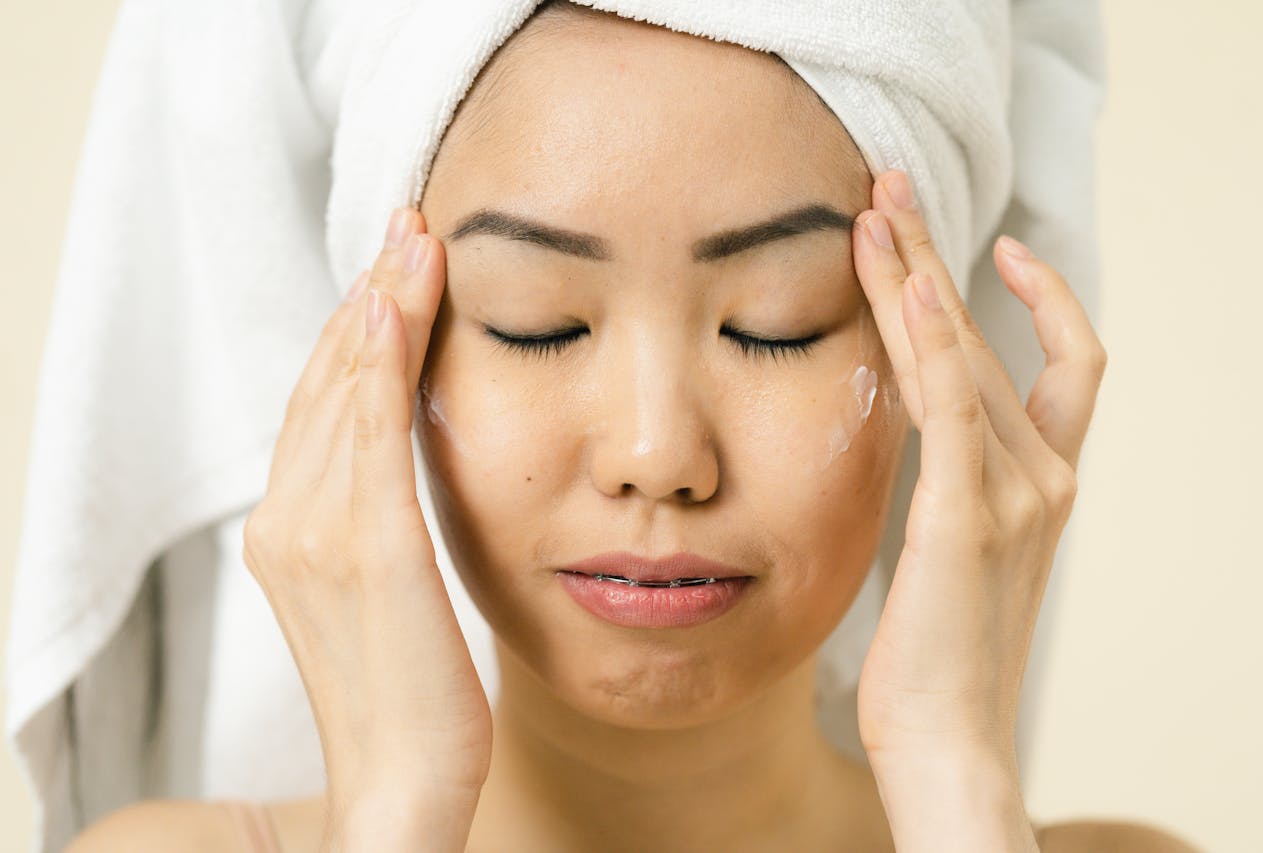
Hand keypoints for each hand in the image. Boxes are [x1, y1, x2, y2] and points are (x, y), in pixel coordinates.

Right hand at [242, 209, 490, 849]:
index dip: (357, 330)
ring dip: (379, 308)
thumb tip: (405, 454)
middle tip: (408, 225)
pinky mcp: (368, 551)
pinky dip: (379, 365)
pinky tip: (396, 307)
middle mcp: (287, 522)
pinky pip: (370, 435)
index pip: (322, 406)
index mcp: (291, 531)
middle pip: (327, 384)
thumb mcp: (389, 589)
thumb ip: (379, 519)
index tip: (396, 267)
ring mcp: (318, 535)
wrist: (403, 782)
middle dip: (369, 297)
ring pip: (345, 393)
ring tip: (413, 241)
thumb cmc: (411, 690)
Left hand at [849, 171, 1105, 774]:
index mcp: (1046, 485)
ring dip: (918, 277)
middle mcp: (1045, 477)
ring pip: (966, 356)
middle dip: (941, 259)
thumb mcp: (952, 553)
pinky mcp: (965, 514)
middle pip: (997, 339)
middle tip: (892, 189)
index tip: (992, 246)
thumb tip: (913, 442)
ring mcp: (1015, 494)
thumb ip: (951, 489)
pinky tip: (903, 286)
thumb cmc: (936, 656)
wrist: (947, 739)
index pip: (1070, 367)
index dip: (1043, 300)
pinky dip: (931, 338)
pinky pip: (951, 405)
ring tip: (874, 211)